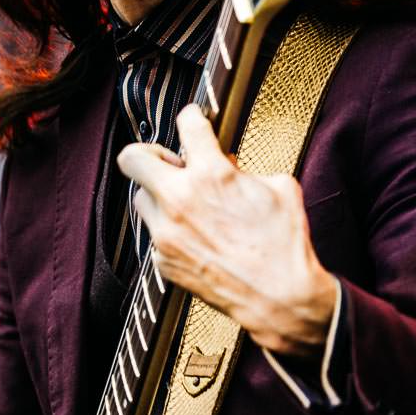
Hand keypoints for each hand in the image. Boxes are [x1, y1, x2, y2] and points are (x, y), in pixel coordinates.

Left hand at [117, 104, 338, 355]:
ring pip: (141, 199)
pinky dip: (171, 230)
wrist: (279, 297)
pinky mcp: (163, 261)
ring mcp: (166, 233)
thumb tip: (229, 167)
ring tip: (187, 205)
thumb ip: (245, 170)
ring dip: (160, 195)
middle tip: (170, 163)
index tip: (194, 120)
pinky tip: (197, 238)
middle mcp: (179, 200)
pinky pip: (155, 234)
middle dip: (149, 154)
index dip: (193, 117)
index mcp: (211, 175)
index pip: (187, 124)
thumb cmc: (283, 244)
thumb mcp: (279, 188)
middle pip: (132, 159)